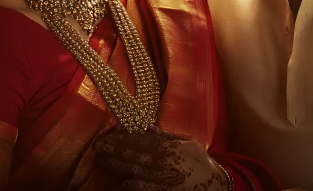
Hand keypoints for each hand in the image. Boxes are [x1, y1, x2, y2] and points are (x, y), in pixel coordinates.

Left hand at [92, 126, 230, 190]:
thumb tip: (149, 127)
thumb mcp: (187, 143)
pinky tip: (122, 182)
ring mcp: (163, 176)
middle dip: (113, 150)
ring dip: (117, 165)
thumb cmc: (200, 162)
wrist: (215, 184)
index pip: (139, 140)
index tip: (107, 136)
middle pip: (132, 153)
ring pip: (135, 169)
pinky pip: (145, 187)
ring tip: (102, 161)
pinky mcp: (164, 190)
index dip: (121, 138)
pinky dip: (133, 184)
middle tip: (97, 146)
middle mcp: (163, 160)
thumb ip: (166, 136)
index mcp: (168, 146)